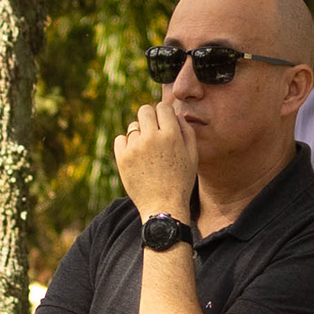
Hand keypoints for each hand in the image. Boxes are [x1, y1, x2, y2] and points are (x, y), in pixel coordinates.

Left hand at [114, 100, 197, 219]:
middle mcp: (152, 138)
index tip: (164, 122)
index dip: (164, 113)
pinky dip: (127, 144)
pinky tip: (136, 156)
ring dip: (139, 134)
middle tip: (153, 131)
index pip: (162, 107)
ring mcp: (135, 147)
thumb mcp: (192, 155)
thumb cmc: (181, 181)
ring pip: (133, 126)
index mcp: (171, 135)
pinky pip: (120, 139)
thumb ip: (187, 131)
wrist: (163, 206)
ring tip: (147, 151)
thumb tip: (176, 115)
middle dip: (149, 117)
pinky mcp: (122, 158)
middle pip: (144, 110)